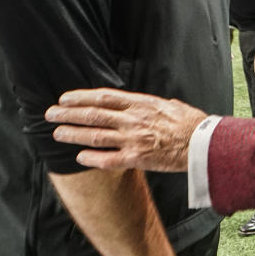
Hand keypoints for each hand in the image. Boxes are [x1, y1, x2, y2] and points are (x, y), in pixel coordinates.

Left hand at [45, 88, 206, 171]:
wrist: (203, 142)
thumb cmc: (190, 123)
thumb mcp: (169, 105)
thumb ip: (152, 105)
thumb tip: (145, 103)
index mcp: (140, 104)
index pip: (104, 97)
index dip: (81, 97)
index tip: (65, 98)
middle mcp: (133, 119)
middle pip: (93, 114)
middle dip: (69, 114)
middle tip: (51, 114)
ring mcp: (133, 139)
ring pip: (95, 135)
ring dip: (73, 134)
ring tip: (57, 133)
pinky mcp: (137, 158)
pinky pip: (108, 159)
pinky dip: (91, 157)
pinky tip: (79, 156)